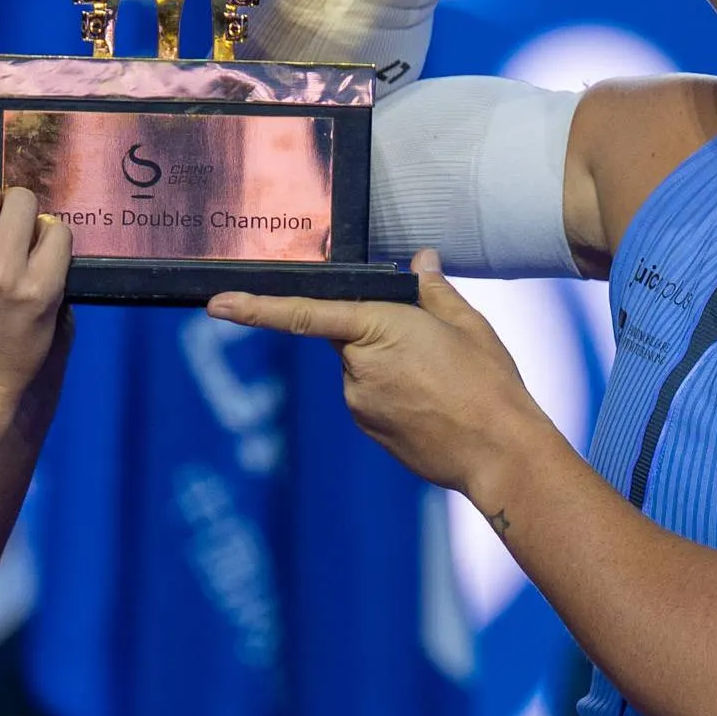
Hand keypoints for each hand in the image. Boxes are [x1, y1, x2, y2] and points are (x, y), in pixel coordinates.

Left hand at [208, 253, 554, 497]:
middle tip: (434, 351)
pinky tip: (434, 405)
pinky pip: (371, 397)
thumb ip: (434, 290)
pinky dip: (396, 394)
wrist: (500, 455)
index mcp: (378, 328)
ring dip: (391, 367)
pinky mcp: (368, 428)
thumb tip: (421, 260)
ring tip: (443, 383)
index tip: (216, 305)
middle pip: (348, 335)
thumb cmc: (490, 385)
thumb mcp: (468, 326)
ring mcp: (359, 403)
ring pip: (362, 367)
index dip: (255, 308)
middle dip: (379, 334)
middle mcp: (357, 367)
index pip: (304, 312)